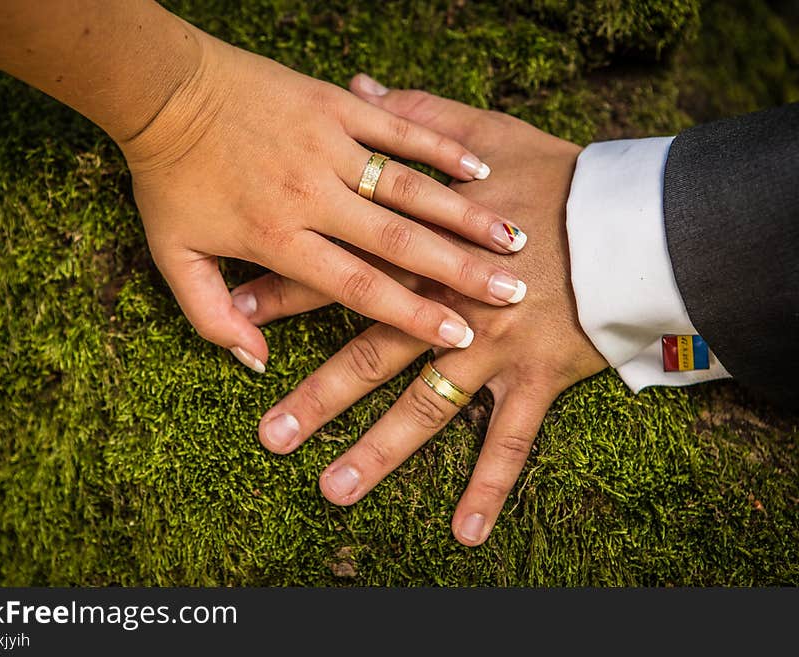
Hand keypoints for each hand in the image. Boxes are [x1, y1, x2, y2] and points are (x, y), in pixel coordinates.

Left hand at [118, 26, 529, 372]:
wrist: (160, 87)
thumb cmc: (166, 176)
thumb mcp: (172, 255)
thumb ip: (211, 315)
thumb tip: (254, 362)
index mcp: (278, 235)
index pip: (357, 285)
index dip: (410, 314)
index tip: (457, 335)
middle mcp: (313, 194)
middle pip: (398, 240)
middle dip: (459, 270)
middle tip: (511, 292)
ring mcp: (328, 145)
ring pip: (409, 186)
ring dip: (463, 214)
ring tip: (512, 239)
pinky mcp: (334, 106)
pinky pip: (397, 127)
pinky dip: (440, 145)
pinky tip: (478, 167)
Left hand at [232, 78, 608, 545]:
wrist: (628, 213)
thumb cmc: (550, 172)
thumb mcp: (477, 128)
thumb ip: (410, 113)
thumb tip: (360, 84)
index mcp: (421, 252)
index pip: (335, 273)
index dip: (281, 295)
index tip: (235, 315)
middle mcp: (445, 307)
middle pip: (367, 355)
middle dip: (315, 397)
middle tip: (268, 436)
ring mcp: (490, 349)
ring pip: (425, 407)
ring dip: (379, 452)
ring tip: (332, 491)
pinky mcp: (535, 378)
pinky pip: (512, 442)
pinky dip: (491, 487)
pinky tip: (465, 533)